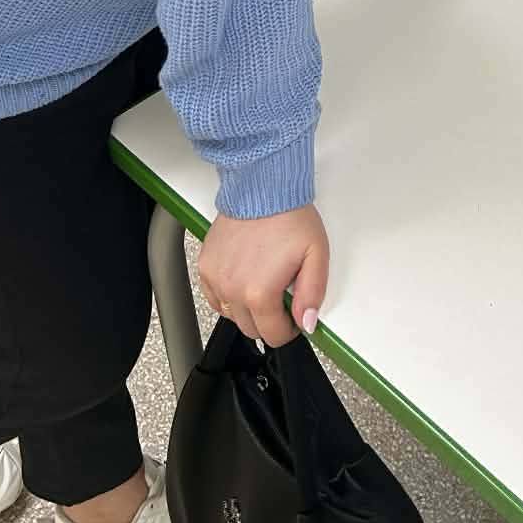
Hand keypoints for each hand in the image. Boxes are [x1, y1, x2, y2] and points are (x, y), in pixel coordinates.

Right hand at [197, 203, 329, 346]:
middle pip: (251, 329)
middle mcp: (233, 290)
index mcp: (260, 293)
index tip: (293, 317)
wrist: (263, 187)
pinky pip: (213, 298)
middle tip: (282, 297)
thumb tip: (307, 322)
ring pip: (231, 315)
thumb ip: (312, 294)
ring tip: (263, 284)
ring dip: (247, 309)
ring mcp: (216, 279)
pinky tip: (243, 280)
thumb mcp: (316, 255)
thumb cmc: (289, 216)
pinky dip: (227, 296)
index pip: (273, 335)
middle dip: (269, 320)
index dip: (289, 329)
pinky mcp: (206, 266)